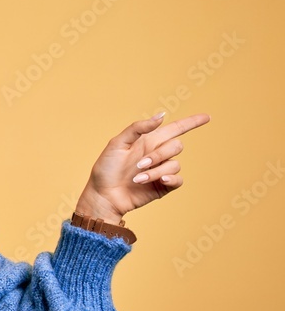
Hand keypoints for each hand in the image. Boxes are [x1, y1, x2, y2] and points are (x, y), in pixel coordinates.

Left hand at [74, 112, 210, 223]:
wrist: (102, 195)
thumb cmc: (106, 169)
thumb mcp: (117, 144)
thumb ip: (138, 128)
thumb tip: (162, 115)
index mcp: (148, 141)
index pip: (175, 129)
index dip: (192, 122)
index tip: (207, 117)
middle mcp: (157, 154)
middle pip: (177, 146)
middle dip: (159, 155)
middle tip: (139, 165)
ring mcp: (161, 170)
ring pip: (175, 164)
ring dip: (156, 171)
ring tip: (137, 179)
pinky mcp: (163, 186)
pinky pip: (178, 180)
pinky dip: (170, 179)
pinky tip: (160, 181)